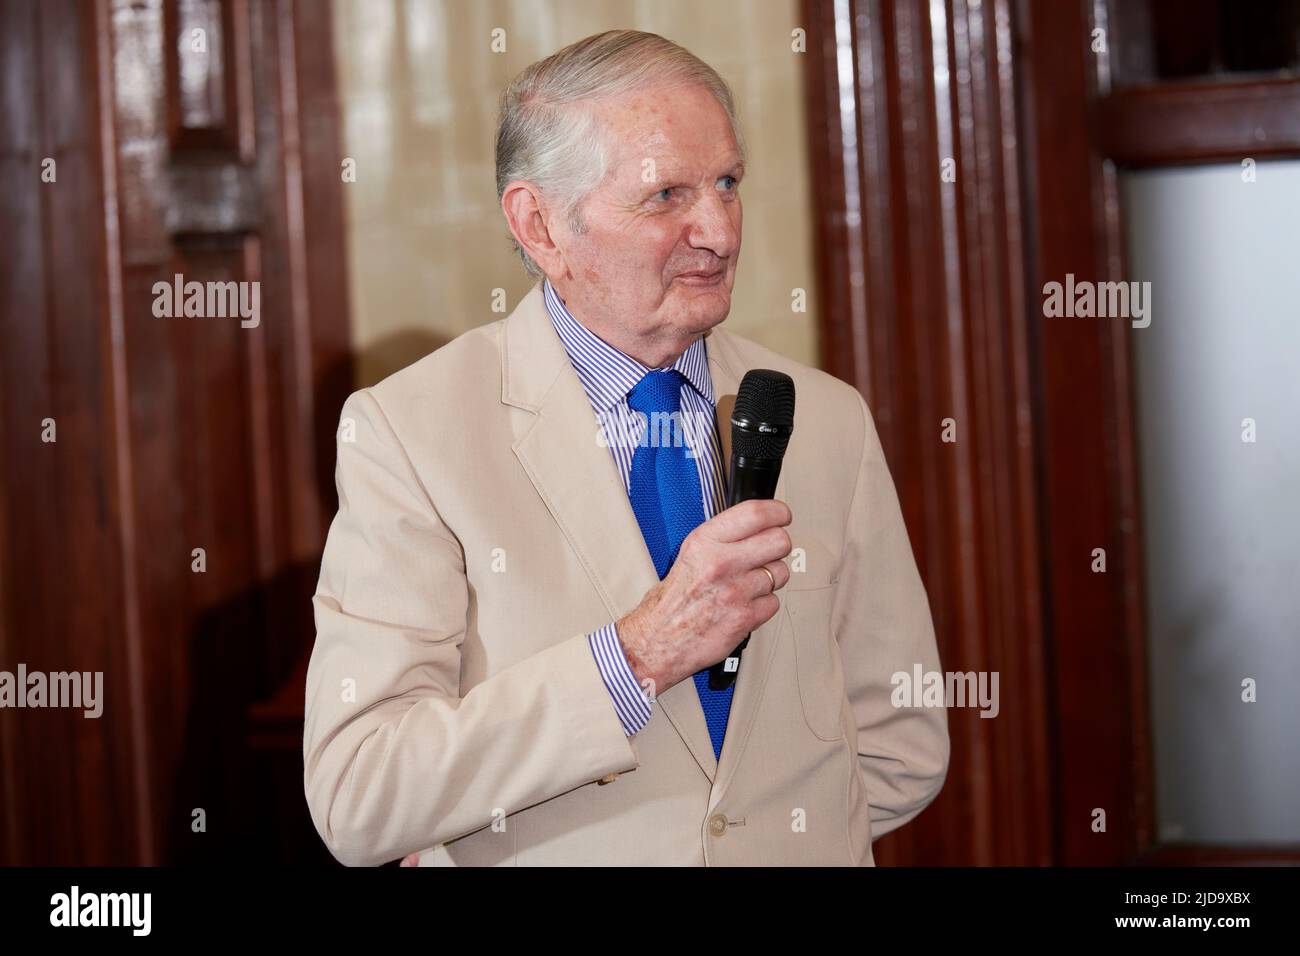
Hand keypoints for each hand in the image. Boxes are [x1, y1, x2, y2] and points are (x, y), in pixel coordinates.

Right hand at [616, 498, 791, 694]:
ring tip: (748, 584)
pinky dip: (764, 605)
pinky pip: (774, 602)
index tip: (782, 516)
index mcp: (705, 542)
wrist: (659, 640)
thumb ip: (723, 538)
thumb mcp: (690, 554)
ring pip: (780, 573)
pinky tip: (745, 604)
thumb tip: (757, 527)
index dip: (778, 512)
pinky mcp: (745, 617)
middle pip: (779, 541)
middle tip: (769, 552)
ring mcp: (736, 591)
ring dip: (770, 579)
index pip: (756, 514)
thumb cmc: (673, 599)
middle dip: (778, 547)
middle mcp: (721, 563)